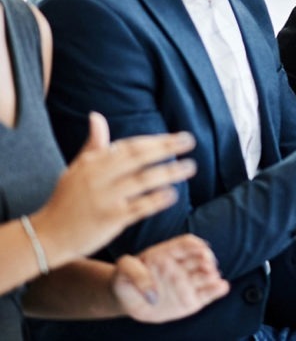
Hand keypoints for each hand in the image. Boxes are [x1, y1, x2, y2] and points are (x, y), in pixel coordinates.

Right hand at [32, 113, 197, 268]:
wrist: (47, 236)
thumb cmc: (67, 200)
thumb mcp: (77, 169)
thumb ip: (94, 145)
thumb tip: (96, 116)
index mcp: (93, 163)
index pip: (129, 146)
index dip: (155, 140)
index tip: (177, 136)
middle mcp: (99, 177)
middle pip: (139, 158)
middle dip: (166, 148)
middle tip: (189, 141)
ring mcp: (105, 198)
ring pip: (143, 181)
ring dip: (169, 173)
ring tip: (189, 167)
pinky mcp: (110, 219)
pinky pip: (139, 207)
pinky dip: (156, 200)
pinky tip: (172, 194)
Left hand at [113, 234, 228, 322]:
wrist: (127, 298)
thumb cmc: (125, 280)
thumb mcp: (123, 269)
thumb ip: (133, 271)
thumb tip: (152, 291)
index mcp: (168, 253)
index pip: (186, 244)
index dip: (195, 245)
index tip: (201, 249)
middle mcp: (181, 266)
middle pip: (200, 258)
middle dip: (207, 260)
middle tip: (208, 265)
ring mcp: (187, 282)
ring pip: (206, 275)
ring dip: (213, 275)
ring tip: (214, 278)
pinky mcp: (192, 298)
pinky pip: (207, 293)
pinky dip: (216, 290)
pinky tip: (222, 287)